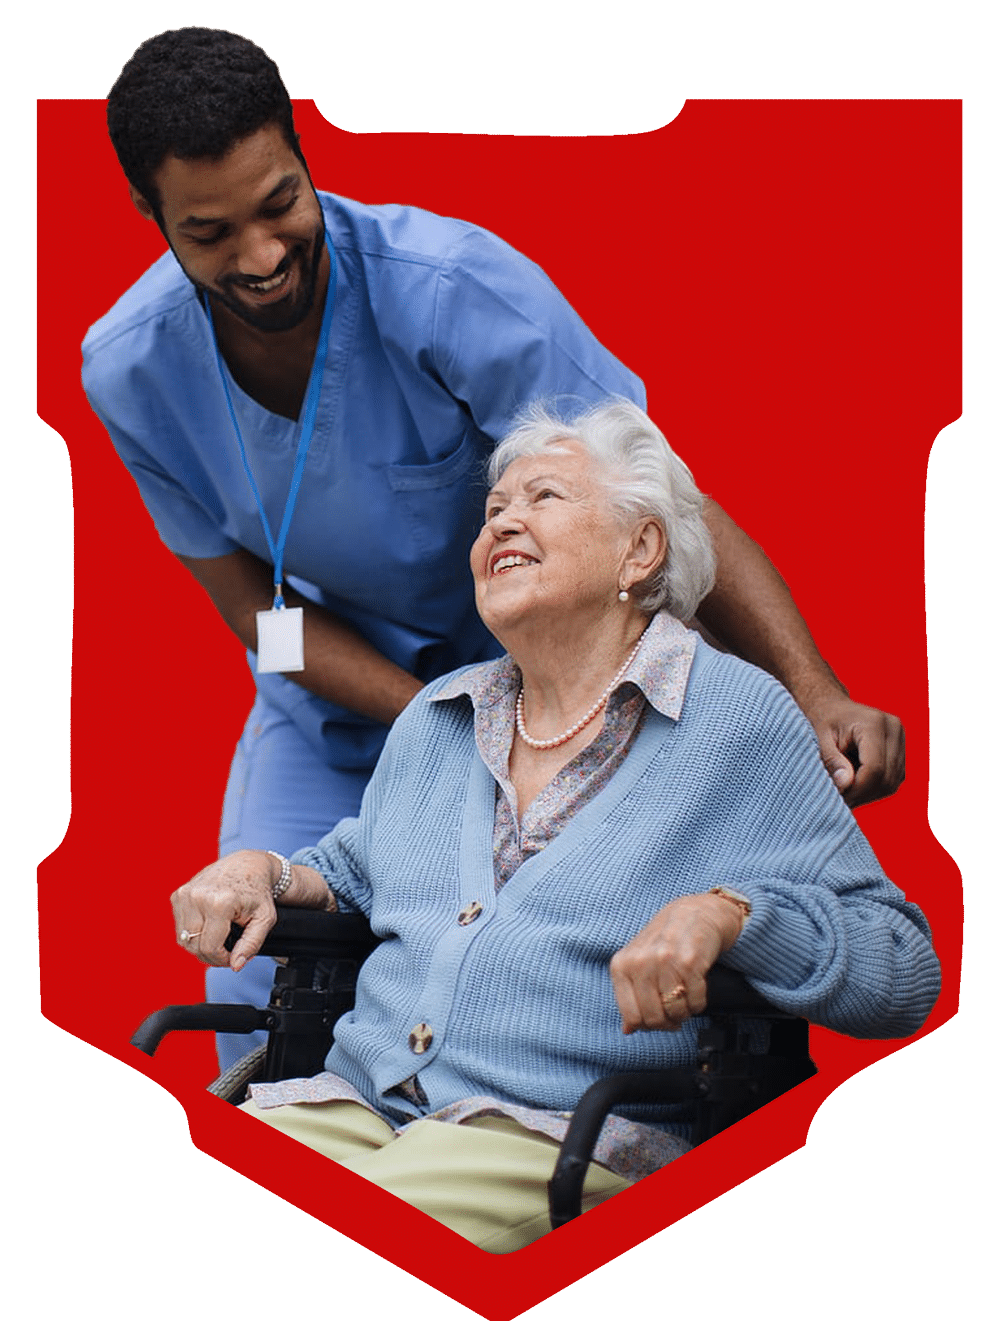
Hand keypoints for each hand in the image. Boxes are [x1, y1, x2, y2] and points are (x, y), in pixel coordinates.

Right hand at [171, 850, 278, 970]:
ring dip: (199, 944)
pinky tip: (209, 926)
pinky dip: (193, 932)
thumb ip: (251, 944)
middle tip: (227, 949)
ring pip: (184, 939)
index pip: (210, 948)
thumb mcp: (265, 919)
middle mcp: (198, 897)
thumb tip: (236, 965)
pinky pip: (180, 927)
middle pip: (194, 946)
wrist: (247, 865)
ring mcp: (185, 894)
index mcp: (220, 902)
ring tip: (219, 937)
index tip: (232, 956)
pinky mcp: (178, 894)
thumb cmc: (257, 891)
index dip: (221, 959)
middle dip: (210, 954)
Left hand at [610, 893, 743, 1032]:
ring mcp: (664, 962)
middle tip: (675, 1012)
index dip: (648, 1026)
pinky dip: (699, 1003)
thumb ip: (630, 996)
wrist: (694, 914)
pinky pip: (696, 1002)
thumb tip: (628, 1030)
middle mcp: (640, 963)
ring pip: (675, 1012)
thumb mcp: (637, 964)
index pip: (631, 1017)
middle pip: (653, 1018)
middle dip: (668, 1022)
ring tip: (685, 997)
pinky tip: (696, 988)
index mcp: (621, 966)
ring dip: (685, 1012)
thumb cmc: (664, 941)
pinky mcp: (690, 962)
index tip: (658, 1019)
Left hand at [805, 692, 904, 807]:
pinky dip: (874, 788)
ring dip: (868, 794)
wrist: (833, 707)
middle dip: (862, 794)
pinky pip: (893, 780)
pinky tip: (855, 783)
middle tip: (839, 798)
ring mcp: (901, 740)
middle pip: (886, 778)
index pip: (874, 768)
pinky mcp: (901, 751)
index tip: (837, 795)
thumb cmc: (824, 720)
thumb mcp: (820, 738)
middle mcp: (894, 730)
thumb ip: (832, 760)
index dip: (857, 788)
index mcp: (874, 723)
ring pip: (892, 783)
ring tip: (845, 790)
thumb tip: (845, 784)